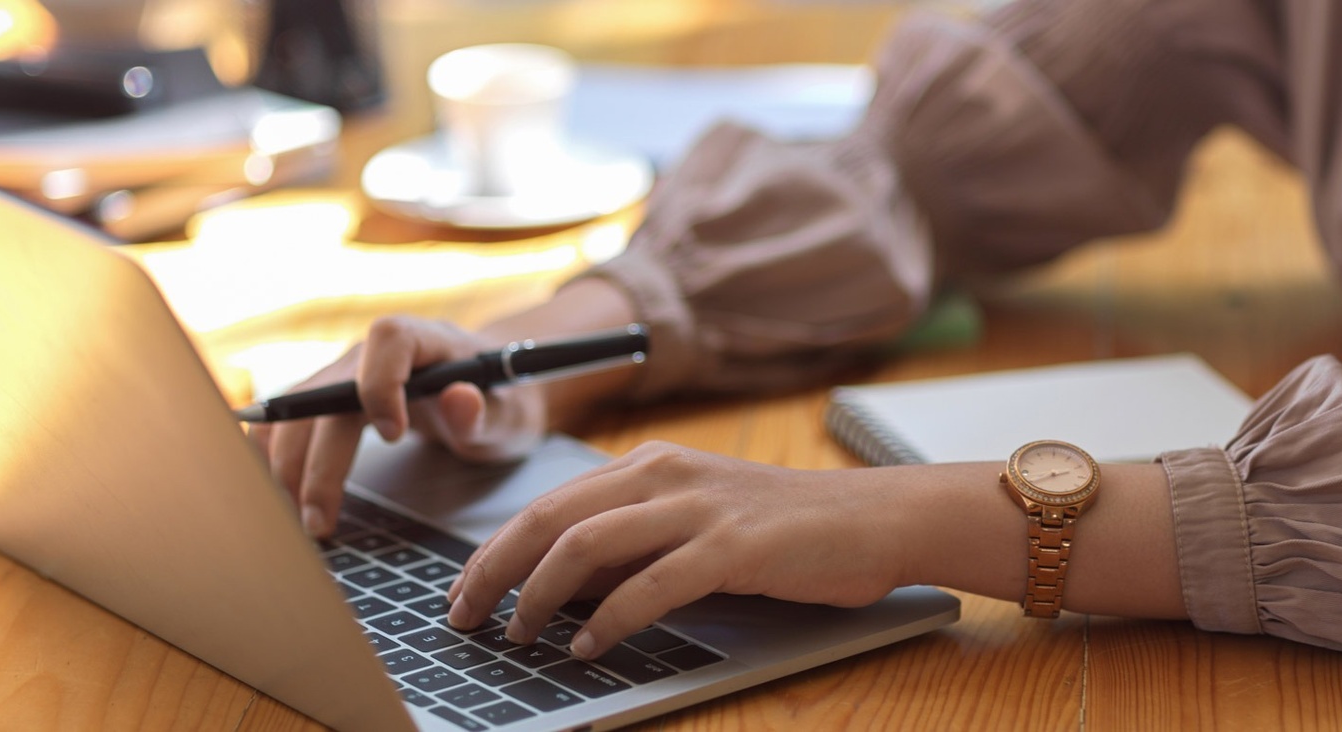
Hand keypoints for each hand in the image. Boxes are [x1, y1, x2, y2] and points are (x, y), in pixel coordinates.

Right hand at [252, 315, 547, 537]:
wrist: (488, 395)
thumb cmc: (500, 402)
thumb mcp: (509, 414)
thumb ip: (485, 412)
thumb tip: (460, 399)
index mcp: (425, 340)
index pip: (389, 338)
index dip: (382, 382)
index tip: (395, 434)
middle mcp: (373, 352)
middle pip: (329, 392)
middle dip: (318, 459)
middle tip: (321, 519)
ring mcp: (344, 375)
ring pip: (297, 411)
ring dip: (288, 466)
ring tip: (300, 521)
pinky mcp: (328, 400)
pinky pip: (289, 421)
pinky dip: (276, 456)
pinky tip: (278, 495)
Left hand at [444, 441, 909, 659]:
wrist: (875, 518)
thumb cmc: (787, 528)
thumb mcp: (697, 521)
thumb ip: (634, 544)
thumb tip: (563, 587)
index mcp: (650, 464)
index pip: (549, 504)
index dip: (496, 550)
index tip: (465, 592)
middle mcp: (665, 474)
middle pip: (551, 520)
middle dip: (495, 571)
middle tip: (466, 617)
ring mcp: (699, 506)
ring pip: (587, 545)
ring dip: (540, 596)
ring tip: (520, 636)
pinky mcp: (733, 545)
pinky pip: (651, 584)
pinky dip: (609, 620)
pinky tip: (589, 648)